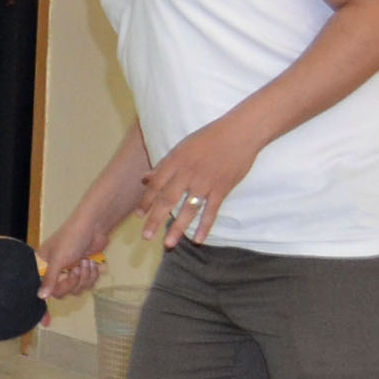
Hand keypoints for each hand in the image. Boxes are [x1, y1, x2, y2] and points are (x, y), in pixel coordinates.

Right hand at [36, 217, 107, 299]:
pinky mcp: (83, 271)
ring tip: (86, 262)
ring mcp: (70, 271)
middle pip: (62, 292)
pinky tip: (92, 263)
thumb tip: (41, 296)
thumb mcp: (58, 259)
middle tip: (76, 268)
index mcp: (43, 265)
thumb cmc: (71, 237)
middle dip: (74, 281)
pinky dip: (92, 275)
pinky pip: (87, 285)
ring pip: (77, 289)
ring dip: (85, 277)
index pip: (45, 287)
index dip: (56, 287)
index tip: (65, 279)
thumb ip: (49, 279)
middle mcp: (55, 270)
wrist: (94, 228)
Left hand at [136, 122, 259, 250]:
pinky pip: (211, 211)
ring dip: (177, 228)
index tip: (139, 215)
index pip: (155, 185)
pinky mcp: (222, 189)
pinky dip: (205, 226)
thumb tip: (145, 178)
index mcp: (175, 161)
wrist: (240, 133)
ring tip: (168, 244)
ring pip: (188, 210)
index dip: (146, 201)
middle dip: (155, 220)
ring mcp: (205, 182)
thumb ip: (164, 165)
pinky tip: (198, 240)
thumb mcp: (181, 147)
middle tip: (146, 237)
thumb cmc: (209, 137)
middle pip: (167, 200)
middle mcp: (187, 173)